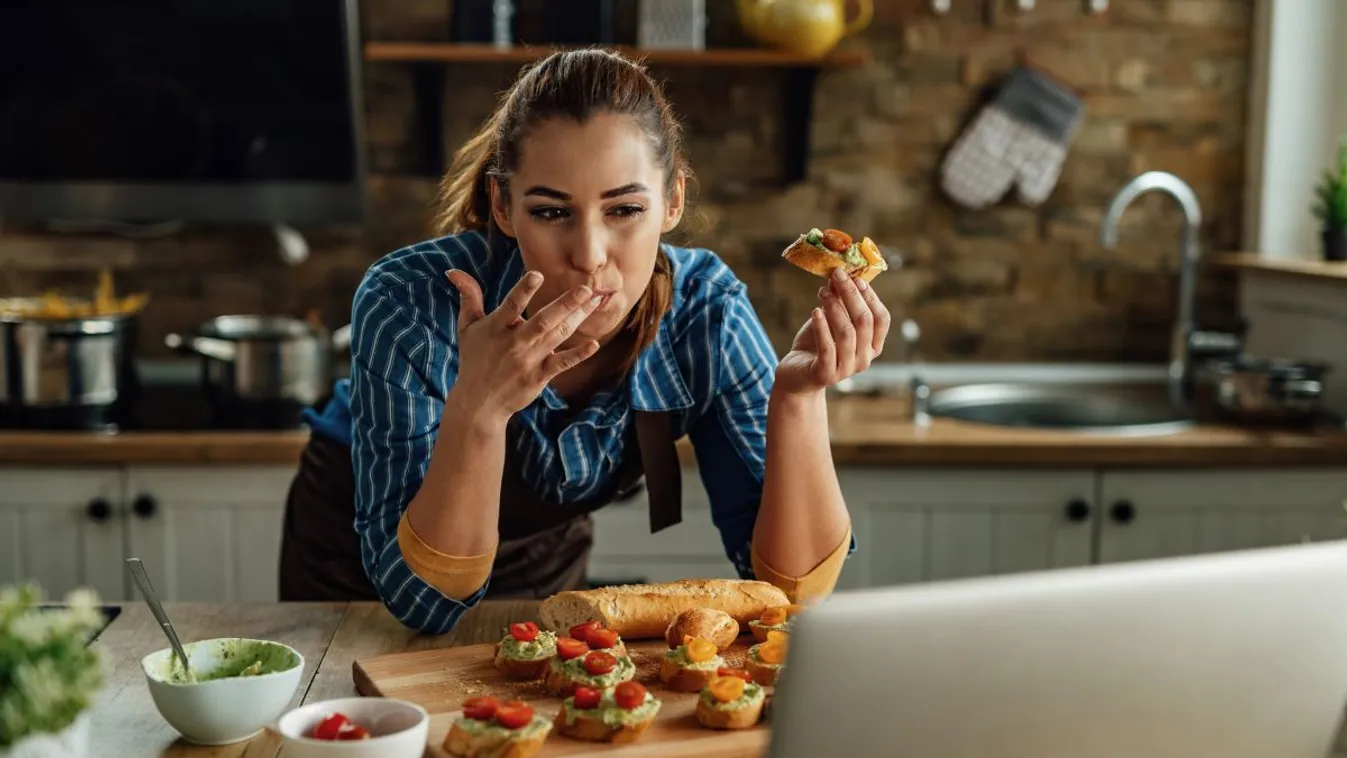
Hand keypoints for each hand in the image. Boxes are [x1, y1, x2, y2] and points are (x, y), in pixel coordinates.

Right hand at [446, 269, 602, 422]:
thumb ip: (469, 297)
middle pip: (543, 321)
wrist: (478, 402)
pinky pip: (561, 364)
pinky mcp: (539, 377)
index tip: (538, 274)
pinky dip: (578, 355)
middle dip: (565, 304)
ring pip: (556, 336)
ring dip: (577, 319)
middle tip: (586, 288)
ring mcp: (528, 361)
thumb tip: (454, 271)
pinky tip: (594, 345)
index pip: (510, 306)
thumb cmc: (474, 359)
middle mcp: (514, 343)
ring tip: (596, 301)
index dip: (524, 290)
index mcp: (496, 328)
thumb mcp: (467, 327)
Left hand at [775, 267, 890, 396]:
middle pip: (864, 322)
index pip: (881, 319)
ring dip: (835, 308)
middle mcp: (864, 359)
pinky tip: (815, 311)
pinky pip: (827, 347)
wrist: (797, 374)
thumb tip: (842, 274)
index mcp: (873, 346)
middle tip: (837, 275)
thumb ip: (839, 301)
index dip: (870, 297)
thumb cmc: (817, 345)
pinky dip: (822, 327)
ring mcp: (846, 369)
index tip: (856, 278)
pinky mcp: (826, 374)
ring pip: (847, 333)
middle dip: (851, 295)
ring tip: (822, 292)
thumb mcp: (830, 320)